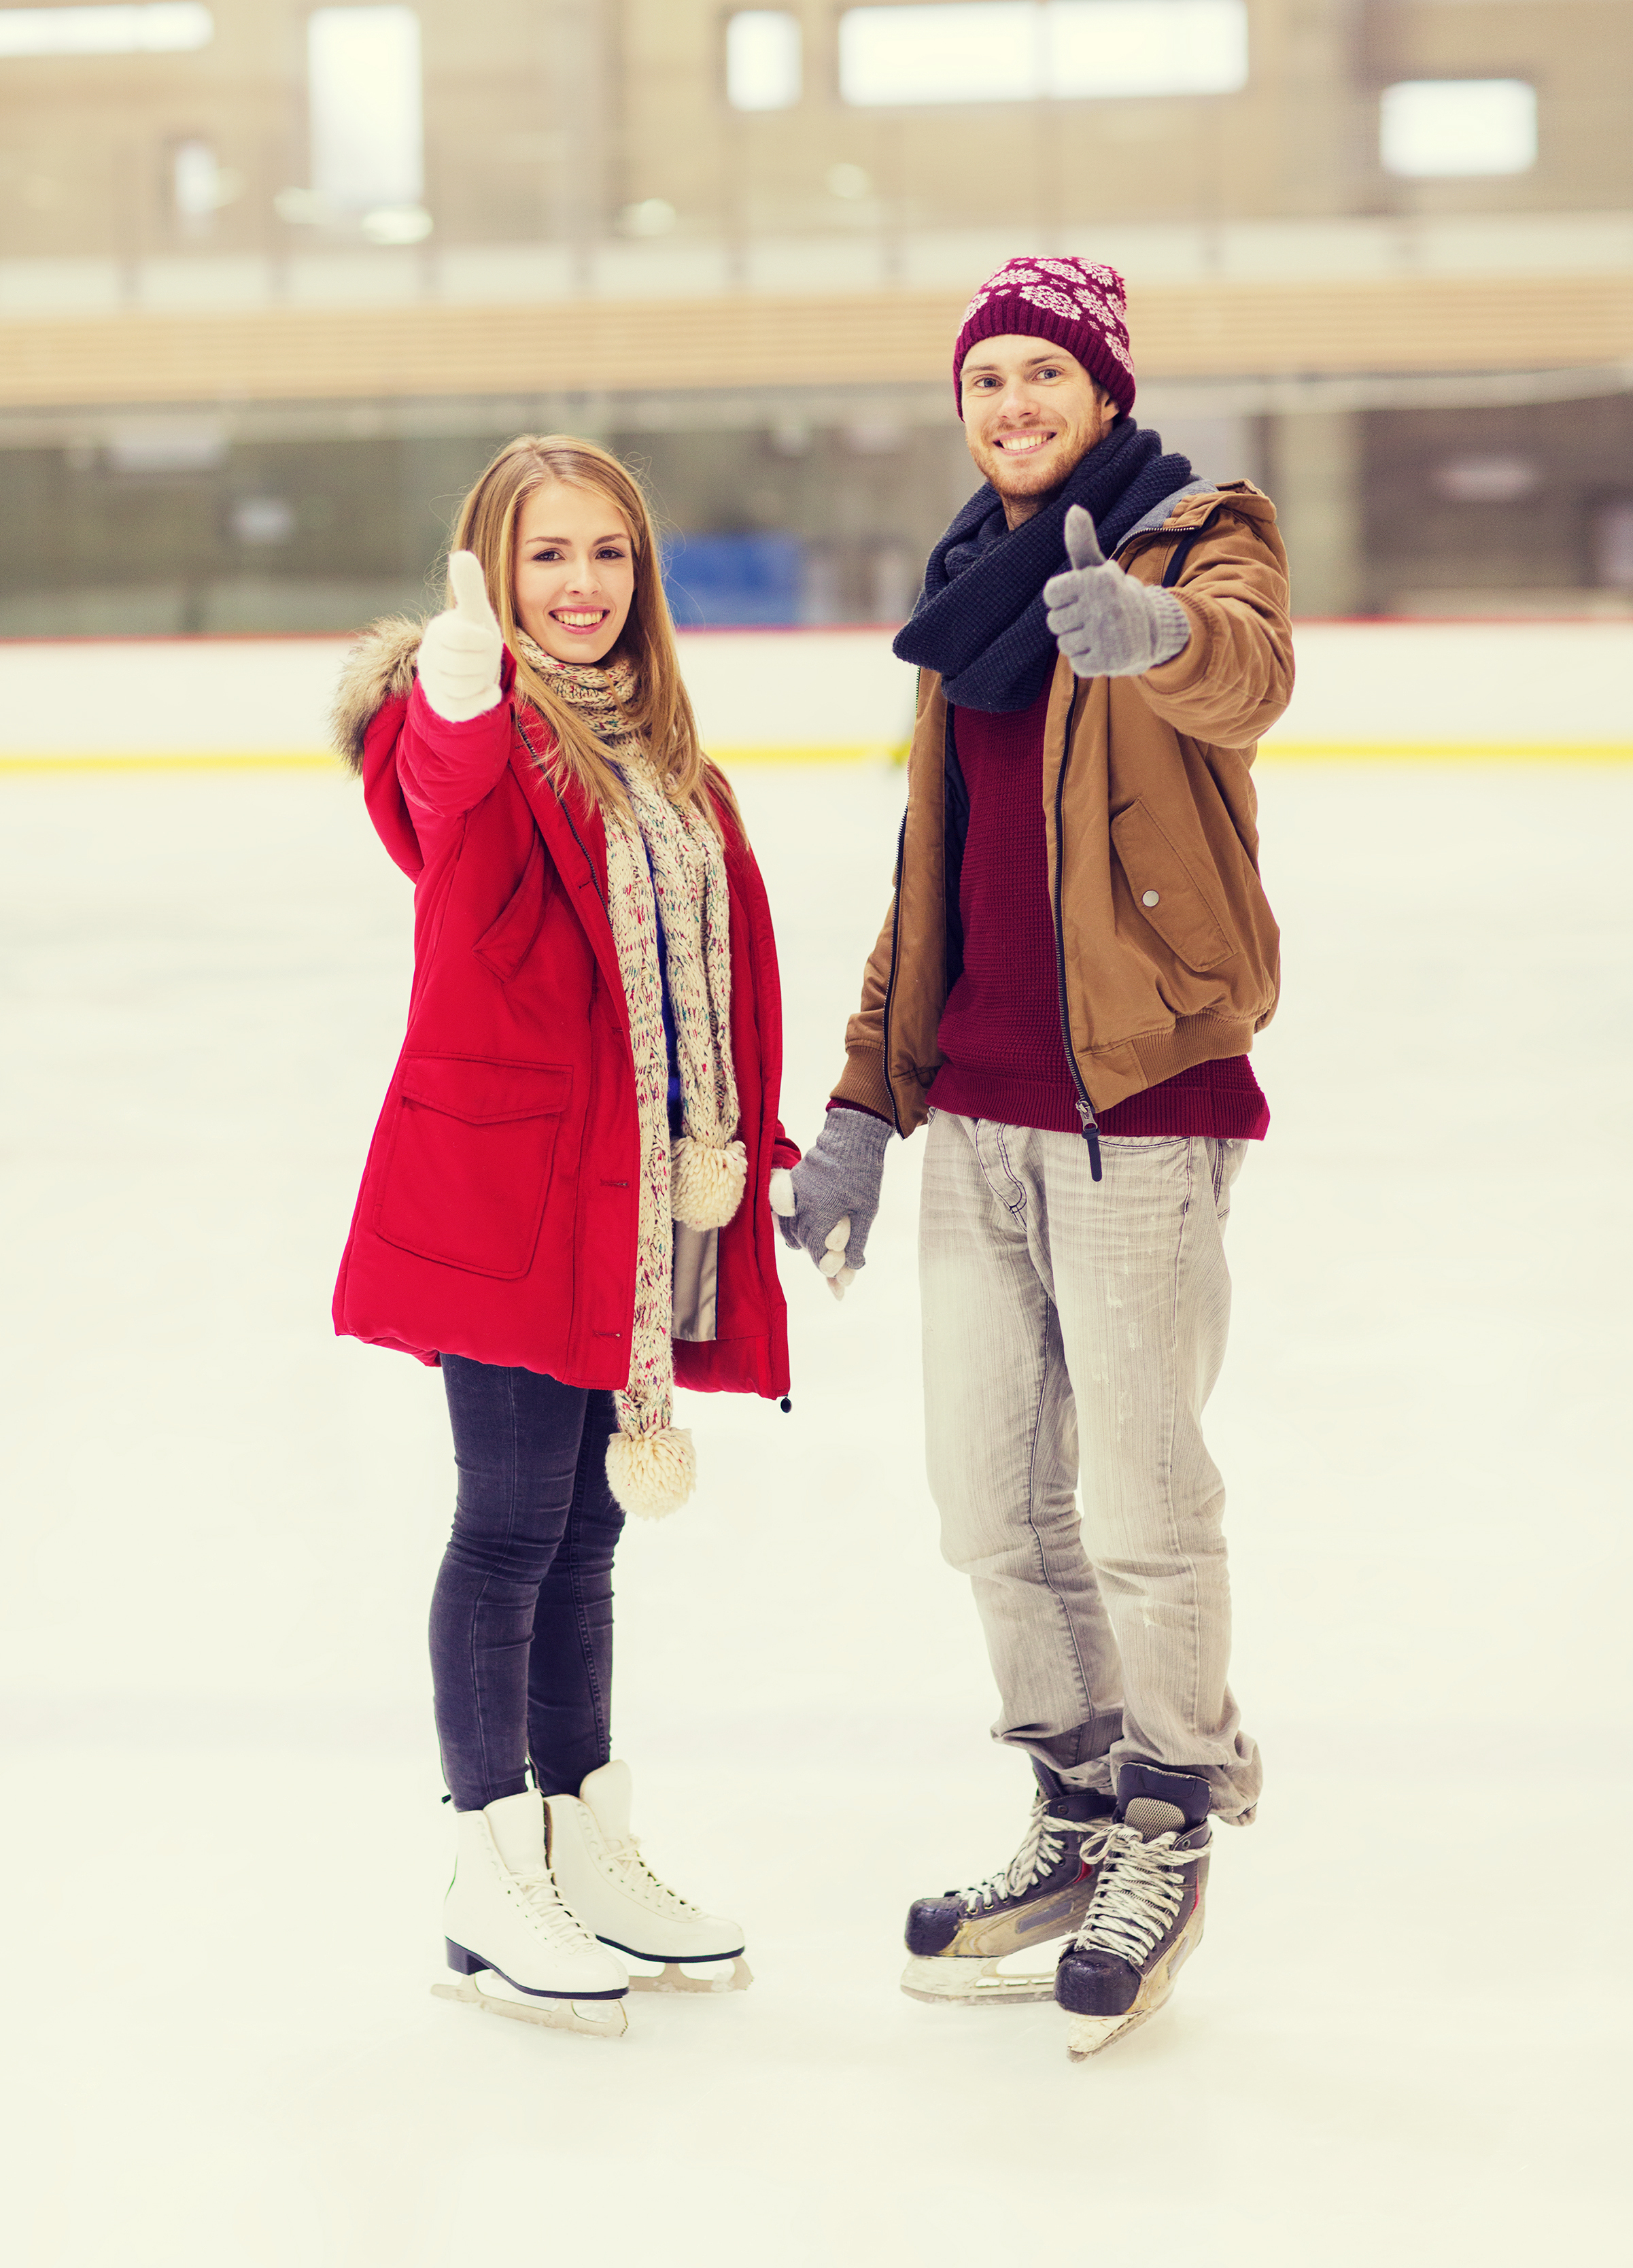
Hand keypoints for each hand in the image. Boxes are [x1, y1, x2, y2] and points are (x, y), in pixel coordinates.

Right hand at [417, 550, 503, 722]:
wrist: (472, 669)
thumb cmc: (476, 636)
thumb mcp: (477, 612)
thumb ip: (470, 586)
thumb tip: (461, 554)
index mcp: (438, 631)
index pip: (459, 637)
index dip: (481, 641)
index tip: (486, 639)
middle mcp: (428, 656)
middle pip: (462, 666)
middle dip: (482, 662)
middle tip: (482, 658)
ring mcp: (432, 682)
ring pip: (462, 687)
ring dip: (481, 681)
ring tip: (480, 672)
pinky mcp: (441, 705)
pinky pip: (462, 709)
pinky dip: (482, 700)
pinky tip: (488, 691)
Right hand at [771, 1109, 890, 1300]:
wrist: (850, 1140)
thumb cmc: (863, 1175)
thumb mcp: (866, 1211)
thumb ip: (857, 1241)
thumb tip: (853, 1268)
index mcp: (822, 1214)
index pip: (820, 1253)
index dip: (831, 1270)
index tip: (842, 1285)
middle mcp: (803, 1207)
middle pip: (807, 1244)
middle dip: (821, 1259)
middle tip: (837, 1277)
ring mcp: (795, 1196)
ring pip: (792, 1232)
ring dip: (805, 1246)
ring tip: (821, 1256)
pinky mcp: (792, 1187)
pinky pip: (785, 1216)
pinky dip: (791, 1229)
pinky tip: (802, 1237)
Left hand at [1043, 505, 1189, 679]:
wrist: (1154, 629)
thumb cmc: (1114, 595)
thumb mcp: (1098, 568)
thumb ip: (1081, 542)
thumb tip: (1074, 509)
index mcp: (1098, 580)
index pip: (1051, 594)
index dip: (1061, 599)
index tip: (1080, 597)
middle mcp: (1104, 606)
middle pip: (1054, 622)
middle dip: (1069, 622)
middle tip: (1094, 617)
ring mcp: (1108, 635)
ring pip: (1064, 645)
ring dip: (1078, 642)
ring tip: (1100, 633)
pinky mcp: (1110, 661)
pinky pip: (1077, 664)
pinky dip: (1088, 661)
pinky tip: (1105, 650)